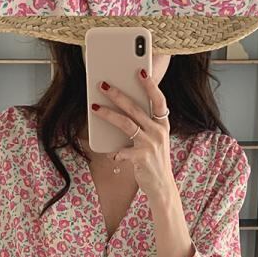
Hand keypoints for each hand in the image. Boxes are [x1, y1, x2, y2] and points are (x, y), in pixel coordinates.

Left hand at [90, 67, 173, 206]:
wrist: (162, 185)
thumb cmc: (153, 158)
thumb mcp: (154, 137)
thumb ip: (144, 122)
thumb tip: (123, 103)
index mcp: (162, 124)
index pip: (158, 100)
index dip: (150, 85)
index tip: (141, 70)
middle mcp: (158, 132)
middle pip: (136, 108)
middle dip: (118, 94)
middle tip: (103, 84)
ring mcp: (150, 145)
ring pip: (126, 124)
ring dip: (108, 114)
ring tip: (94, 107)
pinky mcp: (142, 159)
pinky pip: (123, 152)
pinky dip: (114, 152)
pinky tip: (110, 153)